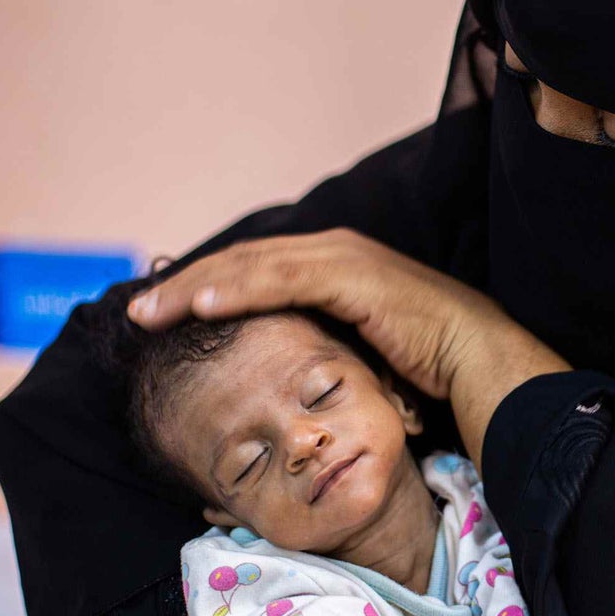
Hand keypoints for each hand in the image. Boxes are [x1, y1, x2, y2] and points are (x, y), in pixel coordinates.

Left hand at [127, 228, 570, 466]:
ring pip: (251, 266)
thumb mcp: (359, 347)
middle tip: (138, 310)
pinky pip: (280, 280)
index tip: (163, 311)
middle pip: (242, 261)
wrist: (477, 355)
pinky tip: (199, 306)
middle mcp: (333, 250)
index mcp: (333, 263)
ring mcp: (342, 258)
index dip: (205, 286)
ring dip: (195, 288)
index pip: (255, 269)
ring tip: (149, 311)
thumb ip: (320, 340)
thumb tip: (281, 365)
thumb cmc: (426, 361)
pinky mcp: (351, 276)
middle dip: (186, 284)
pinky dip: (235, 291)